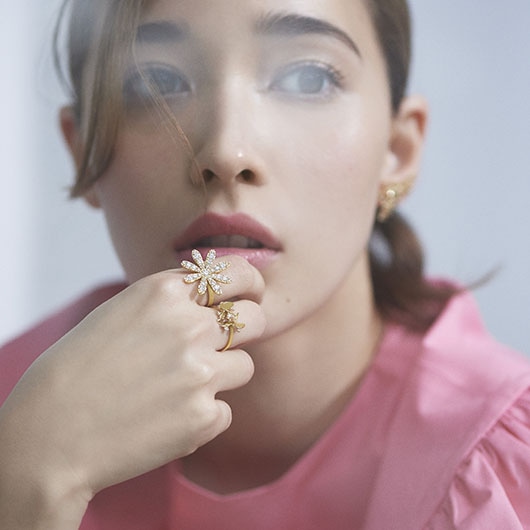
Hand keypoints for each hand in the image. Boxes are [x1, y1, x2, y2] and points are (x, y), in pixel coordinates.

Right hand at [0, 256, 264, 524]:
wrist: (52, 432)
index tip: (251, 295)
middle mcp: (189, 326)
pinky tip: (168, 418)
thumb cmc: (81, 367)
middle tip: (230, 340)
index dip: (251, 284)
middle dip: (247, 328)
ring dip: (222, 375)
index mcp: (165, 292)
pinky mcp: (203, 417)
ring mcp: (200, 373)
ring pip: (245, 366)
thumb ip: (173, 301)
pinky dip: (204, 415)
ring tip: (180, 388)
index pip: (237, 273)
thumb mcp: (124, 310)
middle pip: (254, 318)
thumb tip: (218, 296)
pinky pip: (225, 410)